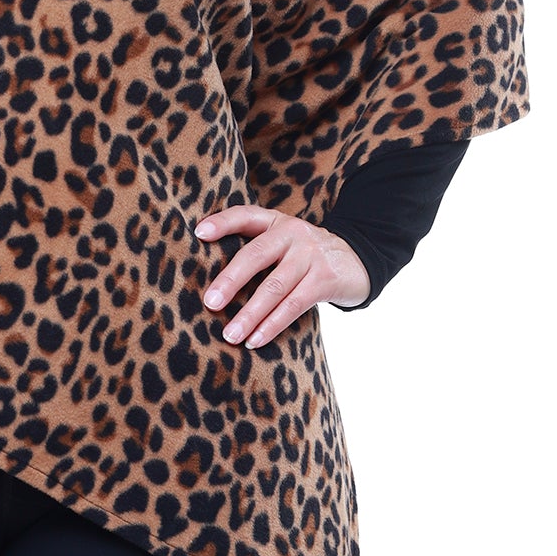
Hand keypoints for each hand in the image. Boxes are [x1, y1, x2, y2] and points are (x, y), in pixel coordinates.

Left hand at [194, 204, 371, 346]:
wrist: (357, 261)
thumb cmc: (305, 256)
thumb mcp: (284, 242)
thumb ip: (256, 249)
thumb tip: (213, 283)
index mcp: (275, 222)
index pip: (245, 215)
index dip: (222, 223)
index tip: (199, 233)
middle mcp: (292, 233)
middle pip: (255, 255)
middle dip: (230, 281)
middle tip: (210, 303)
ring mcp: (310, 255)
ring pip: (274, 287)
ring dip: (249, 314)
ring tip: (230, 335)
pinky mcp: (324, 280)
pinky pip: (293, 305)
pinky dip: (272, 325)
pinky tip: (255, 340)